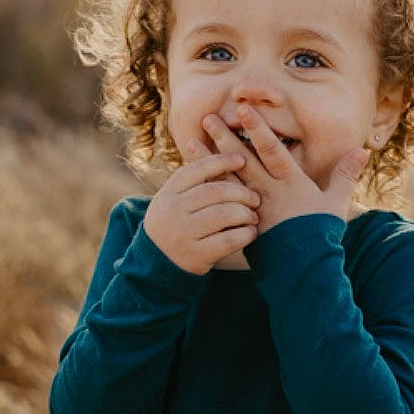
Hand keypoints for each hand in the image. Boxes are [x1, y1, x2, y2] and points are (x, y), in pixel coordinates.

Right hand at [141, 139, 262, 275]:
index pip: (197, 169)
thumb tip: (218, 149)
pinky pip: (228, 240)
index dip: (221, 161)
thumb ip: (193, 181)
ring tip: (253, 216)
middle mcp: (173, 211)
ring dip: (245, 214)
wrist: (158, 264)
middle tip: (255, 198)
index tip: (242, 160)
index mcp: (169, 193)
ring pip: (224, 214)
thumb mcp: (174, 200)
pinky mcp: (196, 255)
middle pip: (215, 191)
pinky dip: (244, 234)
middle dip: (241, 192)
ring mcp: (183, 234)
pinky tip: (250, 233)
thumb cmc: (176, 224)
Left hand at [203, 106, 365, 238]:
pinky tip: (193, 179)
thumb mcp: (336, 202)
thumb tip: (362, 150)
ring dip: (208, 161)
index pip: (271, 150)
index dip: (258, 129)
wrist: (306, 269)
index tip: (242, 110)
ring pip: (227, 179)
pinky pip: (221, 204)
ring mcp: (253, 210)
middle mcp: (268, 193)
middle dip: (225, 138)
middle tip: (207, 118)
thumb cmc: (322, 234)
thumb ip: (345, 174)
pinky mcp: (243, 225)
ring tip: (191, 142)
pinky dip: (207, 190)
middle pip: (243, 161)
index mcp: (291, 183)